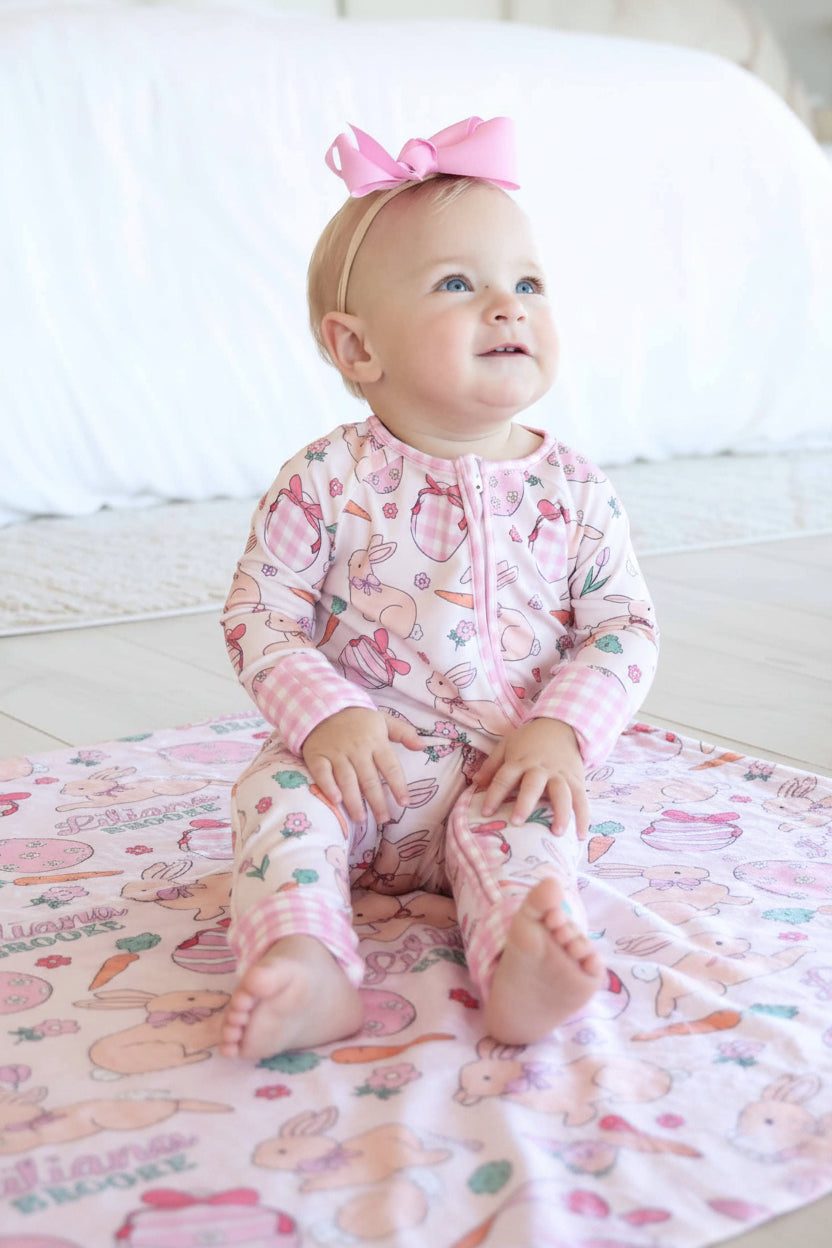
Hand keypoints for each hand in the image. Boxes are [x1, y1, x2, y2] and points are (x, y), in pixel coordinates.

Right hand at [302, 708, 422, 824]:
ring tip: (362, 819)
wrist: (323, 707)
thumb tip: (423, 745)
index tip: (404, 803)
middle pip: (369, 779)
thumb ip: (404, 733)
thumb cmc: (357, 719)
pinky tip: (336, 800)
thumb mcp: (384, 720)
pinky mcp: (317, 755)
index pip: (390, 767)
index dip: (398, 786)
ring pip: (347, 780)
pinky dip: (328, 786)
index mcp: (376, 741)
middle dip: (377, 801)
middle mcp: (357, 748)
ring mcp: (336, 752)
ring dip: (354, 801)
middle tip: (383, 819)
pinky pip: (322, 773)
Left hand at [475, 718, 589, 837]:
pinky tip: (580, 835)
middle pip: (533, 785)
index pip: (505, 776)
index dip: (494, 794)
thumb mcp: (507, 745)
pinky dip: (583, 817)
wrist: (562, 725)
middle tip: (517, 822)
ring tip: (557, 833)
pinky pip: (581, 799)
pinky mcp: (577, 779)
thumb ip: (492, 765)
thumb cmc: (529, 740)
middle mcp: (541, 767)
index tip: (486, 812)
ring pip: (562, 793)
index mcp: (520, 760)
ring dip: (561, 813)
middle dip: (525, 803)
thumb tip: (475, 783)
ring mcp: (561, 774)